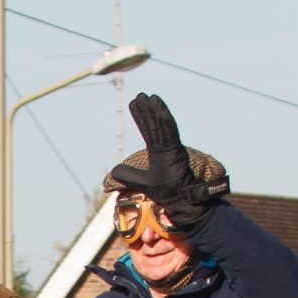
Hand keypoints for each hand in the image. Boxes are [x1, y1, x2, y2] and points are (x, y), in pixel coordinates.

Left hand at [110, 92, 225, 228]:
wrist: (183, 202)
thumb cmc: (167, 192)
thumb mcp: (142, 183)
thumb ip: (129, 175)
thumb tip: (113, 171)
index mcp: (159, 151)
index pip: (149, 130)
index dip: (142, 117)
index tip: (135, 102)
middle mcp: (166, 147)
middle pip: (154, 125)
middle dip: (147, 110)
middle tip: (140, 95)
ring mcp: (173, 149)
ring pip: (162, 126)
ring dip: (155, 110)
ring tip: (148, 97)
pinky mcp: (177, 152)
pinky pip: (170, 133)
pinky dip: (164, 120)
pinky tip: (159, 108)